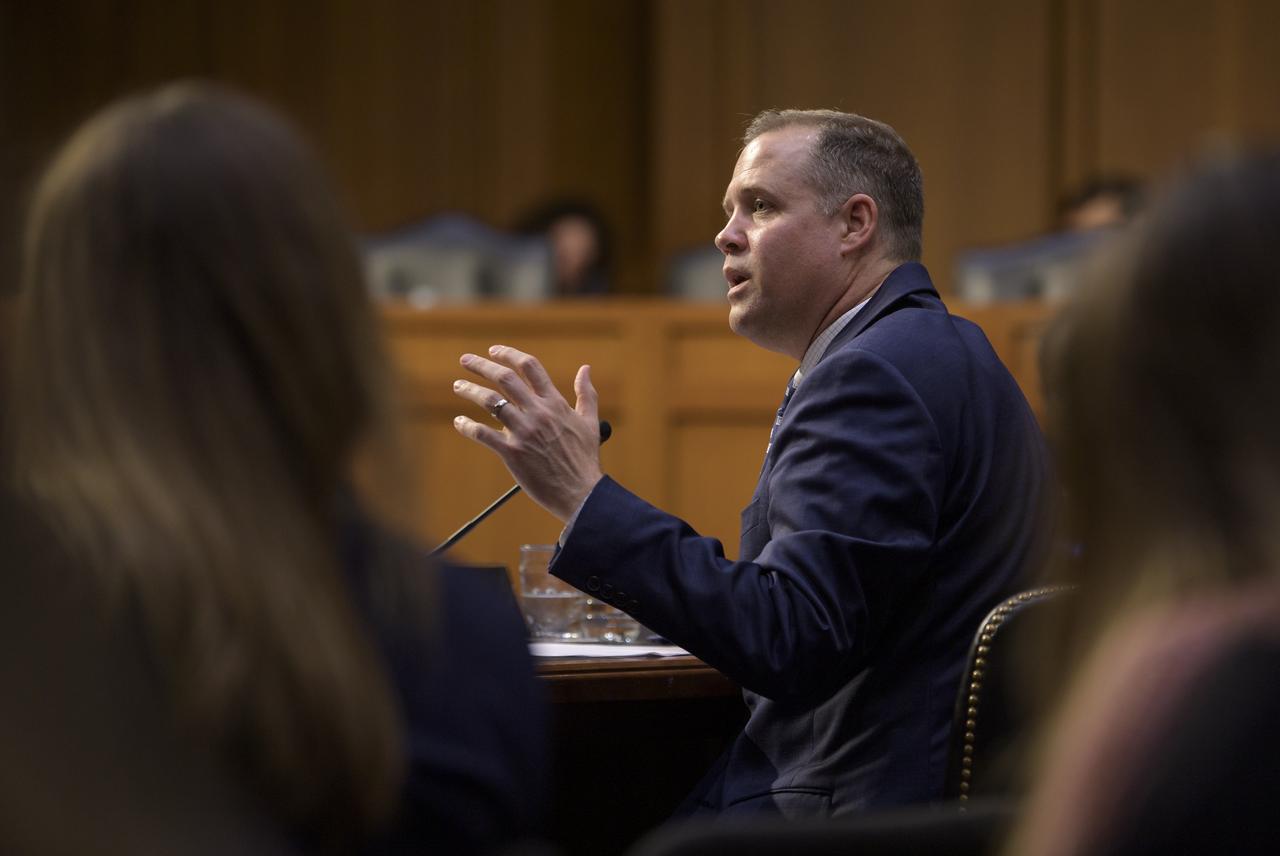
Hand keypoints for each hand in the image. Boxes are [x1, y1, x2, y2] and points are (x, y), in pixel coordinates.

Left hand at [452, 345, 603, 520]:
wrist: (580, 492)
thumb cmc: (585, 458)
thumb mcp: (590, 421)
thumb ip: (586, 393)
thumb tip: (586, 368)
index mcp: (555, 403)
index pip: (529, 367)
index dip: (509, 354)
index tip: (494, 351)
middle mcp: (537, 412)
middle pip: (504, 378)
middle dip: (481, 365)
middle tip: (465, 360)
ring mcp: (523, 432)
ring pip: (490, 401)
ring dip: (470, 390)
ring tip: (457, 386)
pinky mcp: (512, 453)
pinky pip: (483, 434)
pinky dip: (467, 426)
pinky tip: (459, 422)